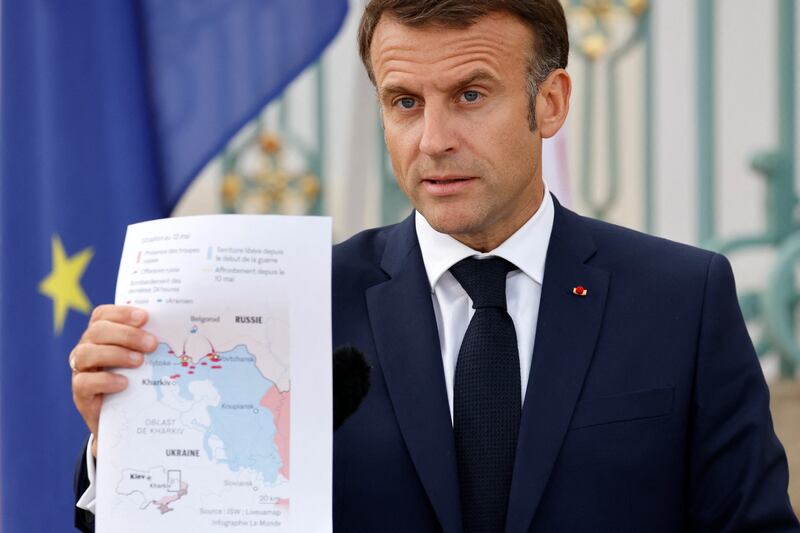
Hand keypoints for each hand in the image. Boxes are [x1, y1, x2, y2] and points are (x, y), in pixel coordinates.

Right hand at [70, 305, 157, 456]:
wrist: (124, 418)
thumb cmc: (137, 381)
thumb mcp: (144, 360)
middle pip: (97, 331)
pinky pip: (84, 382)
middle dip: (127, 335)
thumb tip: (178, 330)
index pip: (103, 315)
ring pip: (86, 353)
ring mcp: (81, 370)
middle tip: (152, 344)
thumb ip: (150, 344)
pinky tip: (124, 383)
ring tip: (139, 361)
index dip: (121, 313)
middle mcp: (87, 348)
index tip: (145, 317)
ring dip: (116, 354)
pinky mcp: (80, 394)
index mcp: (101, 335)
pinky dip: (105, 380)